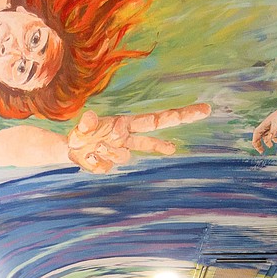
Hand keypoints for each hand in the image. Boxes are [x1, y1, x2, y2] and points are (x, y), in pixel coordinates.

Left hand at [68, 105, 210, 172]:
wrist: (71, 149)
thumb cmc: (80, 134)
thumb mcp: (81, 128)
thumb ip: (87, 124)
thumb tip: (90, 117)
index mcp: (127, 125)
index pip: (155, 120)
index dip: (176, 117)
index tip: (200, 110)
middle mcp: (129, 138)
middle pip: (156, 133)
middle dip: (181, 118)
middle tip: (205, 110)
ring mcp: (122, 152)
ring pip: (123, 156)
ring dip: (107, 151)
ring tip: (93, 145)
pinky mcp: (112, 166)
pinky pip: (106, 167)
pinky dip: (94, 162)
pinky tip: (88, 157)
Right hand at [252, 107, 276, 153]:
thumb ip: (273, 132)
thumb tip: (269, 139)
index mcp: (262, 126)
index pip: (256, 137)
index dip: (256, 144)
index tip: (260, 150)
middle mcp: (265, 127)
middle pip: (259, 138)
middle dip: (260, 145)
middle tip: (262, 152)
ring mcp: (270, 127)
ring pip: (266, 137)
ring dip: (268, 142)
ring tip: (272, 145)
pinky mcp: (275, 127)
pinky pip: (273, 134)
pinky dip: (275, 137)